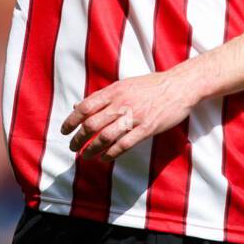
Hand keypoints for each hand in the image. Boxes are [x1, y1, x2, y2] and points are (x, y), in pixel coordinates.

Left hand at [61, 70, 202, 161]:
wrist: (179, 86)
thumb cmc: (151, 85)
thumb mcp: (124, 85)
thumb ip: (103, 96)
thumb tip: (79, 105)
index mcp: (114, 91)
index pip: (85, 107)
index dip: (71, 120)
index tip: (64, 131)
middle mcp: (122, 103)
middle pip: (92, 124)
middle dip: (78, 138)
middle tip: (72, 147)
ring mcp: (134, 116)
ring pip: (106, 137)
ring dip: (92, 149)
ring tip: (85, 156)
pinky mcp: (147, 128)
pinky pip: (124, 144)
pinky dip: (111, 153)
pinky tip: (104, 158)